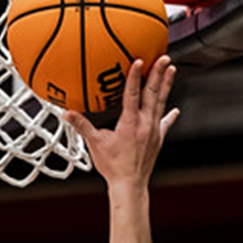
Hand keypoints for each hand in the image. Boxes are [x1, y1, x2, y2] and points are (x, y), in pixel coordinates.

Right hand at [62, 57, 179, 190]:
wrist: (130, 185)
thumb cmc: (114, 167)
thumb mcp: (95, 144)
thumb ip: (81, 126)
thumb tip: (67, 113)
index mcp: (130, 123)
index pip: (133, 94)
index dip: (135, 76)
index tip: (139, 61)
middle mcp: (145, 124)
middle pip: (153, 93)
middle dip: (158, 74)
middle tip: (164, 58)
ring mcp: (154, 130)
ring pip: (161, 102)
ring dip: (166, 85)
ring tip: (172, 70)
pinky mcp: (158, 139)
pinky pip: (165, 122)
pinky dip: (170, 114)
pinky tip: (175, 109)